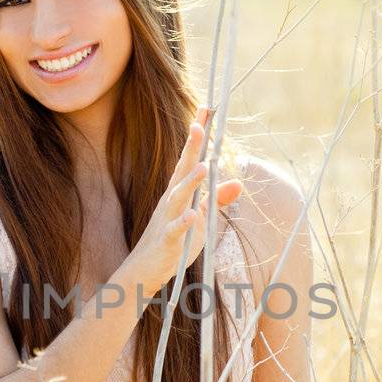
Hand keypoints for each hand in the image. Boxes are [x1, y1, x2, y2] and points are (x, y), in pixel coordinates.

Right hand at [129, 105, 243, 298]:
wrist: (143, 270)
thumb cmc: (172, 242)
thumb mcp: (199, 219)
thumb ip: (216, 201)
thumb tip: (238, 183)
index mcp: (179, 193)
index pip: (190, 158)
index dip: (198, 136)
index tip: (206, 110)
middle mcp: (172, 201)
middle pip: (182, 169)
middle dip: (191, 147)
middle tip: (199, 124)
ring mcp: (167, 220)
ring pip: (178, 197)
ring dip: (189, 182)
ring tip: (201, 166)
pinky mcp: (166, 242)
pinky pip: (175, 231)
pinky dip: (183, 223)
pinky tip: (192, 216)